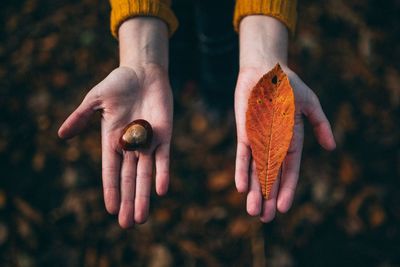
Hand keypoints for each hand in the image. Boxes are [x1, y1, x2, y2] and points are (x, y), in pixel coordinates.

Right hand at [58, 18, 171, 227]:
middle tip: (127, 224)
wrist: (143, 72)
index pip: (111, 171)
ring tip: (141, 218)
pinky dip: (162, 173)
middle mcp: (131, 146)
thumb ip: (81, 117)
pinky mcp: (164, 135)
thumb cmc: (118, 84)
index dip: (111, 190)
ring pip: (145, 174)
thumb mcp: (95, 100)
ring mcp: (148, 142)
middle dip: (128, 201)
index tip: (110, 209)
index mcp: (112, 141)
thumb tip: (61, 135)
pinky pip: (163, 158)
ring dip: (143, 195)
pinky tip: (160, 190)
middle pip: (129, 179)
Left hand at [234, 16, 335, 221]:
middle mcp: (273, 144)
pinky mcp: (244, 132)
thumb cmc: (289, 85)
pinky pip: (243, 154)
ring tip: (253, 211)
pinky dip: (241, 170)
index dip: (287, 189)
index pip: (290, 170)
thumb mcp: (310, 104)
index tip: (284, 208)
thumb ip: (321, 125)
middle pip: (271, 176)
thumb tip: (332, 147)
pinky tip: (241, 187)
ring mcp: (258, 139)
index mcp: (291, 140)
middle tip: (265, 219)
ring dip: (254, 190)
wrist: (265, 69)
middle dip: (268, 197)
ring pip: (256, 170)